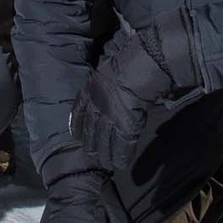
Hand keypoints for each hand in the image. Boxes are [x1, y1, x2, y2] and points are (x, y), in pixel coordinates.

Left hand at [70, 13, 201, 175]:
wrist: (146, 60)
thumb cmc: (133, 57)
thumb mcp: (110, 67)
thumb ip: (106, 83)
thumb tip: (111, 91)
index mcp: (89, 88)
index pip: (78, 111)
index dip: (77, 126)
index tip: (75, 135)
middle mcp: (95, 104)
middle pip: (90, 130)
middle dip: (90, 144)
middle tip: (91, 155)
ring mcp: (109, 115)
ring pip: (104, 141)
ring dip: (105, 155)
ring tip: (107, 164)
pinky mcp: (126, 125)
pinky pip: (122, 145)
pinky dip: (122, 156)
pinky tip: (122, 163)